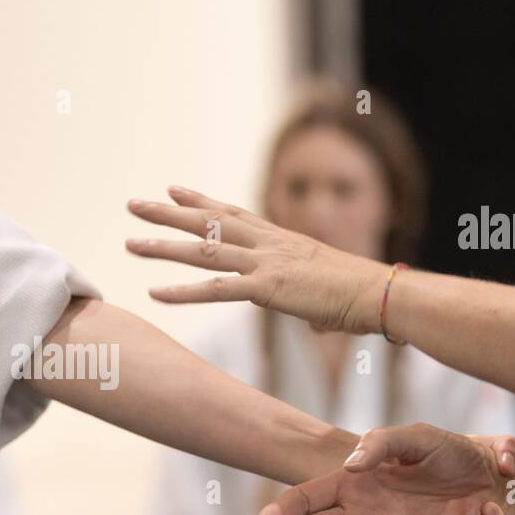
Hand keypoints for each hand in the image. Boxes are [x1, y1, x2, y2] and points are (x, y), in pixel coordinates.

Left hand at [126, 186, 386, 333]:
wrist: (383, 295)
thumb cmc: (362, 297)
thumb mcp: (328, 295)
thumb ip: (313, 305)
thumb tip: (320, 324)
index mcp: (282, 240)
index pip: (232, 213)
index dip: (201, 202)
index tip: (173, 190)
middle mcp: (269, 244)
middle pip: (209, 222)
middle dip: (168, 213)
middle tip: (134, 204)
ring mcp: (267, 264)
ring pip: (204, 250)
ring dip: (164, 247)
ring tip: (131, 244)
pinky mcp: (268, 289)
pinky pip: (217, 290)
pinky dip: (184, 293)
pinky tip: (156, 294)